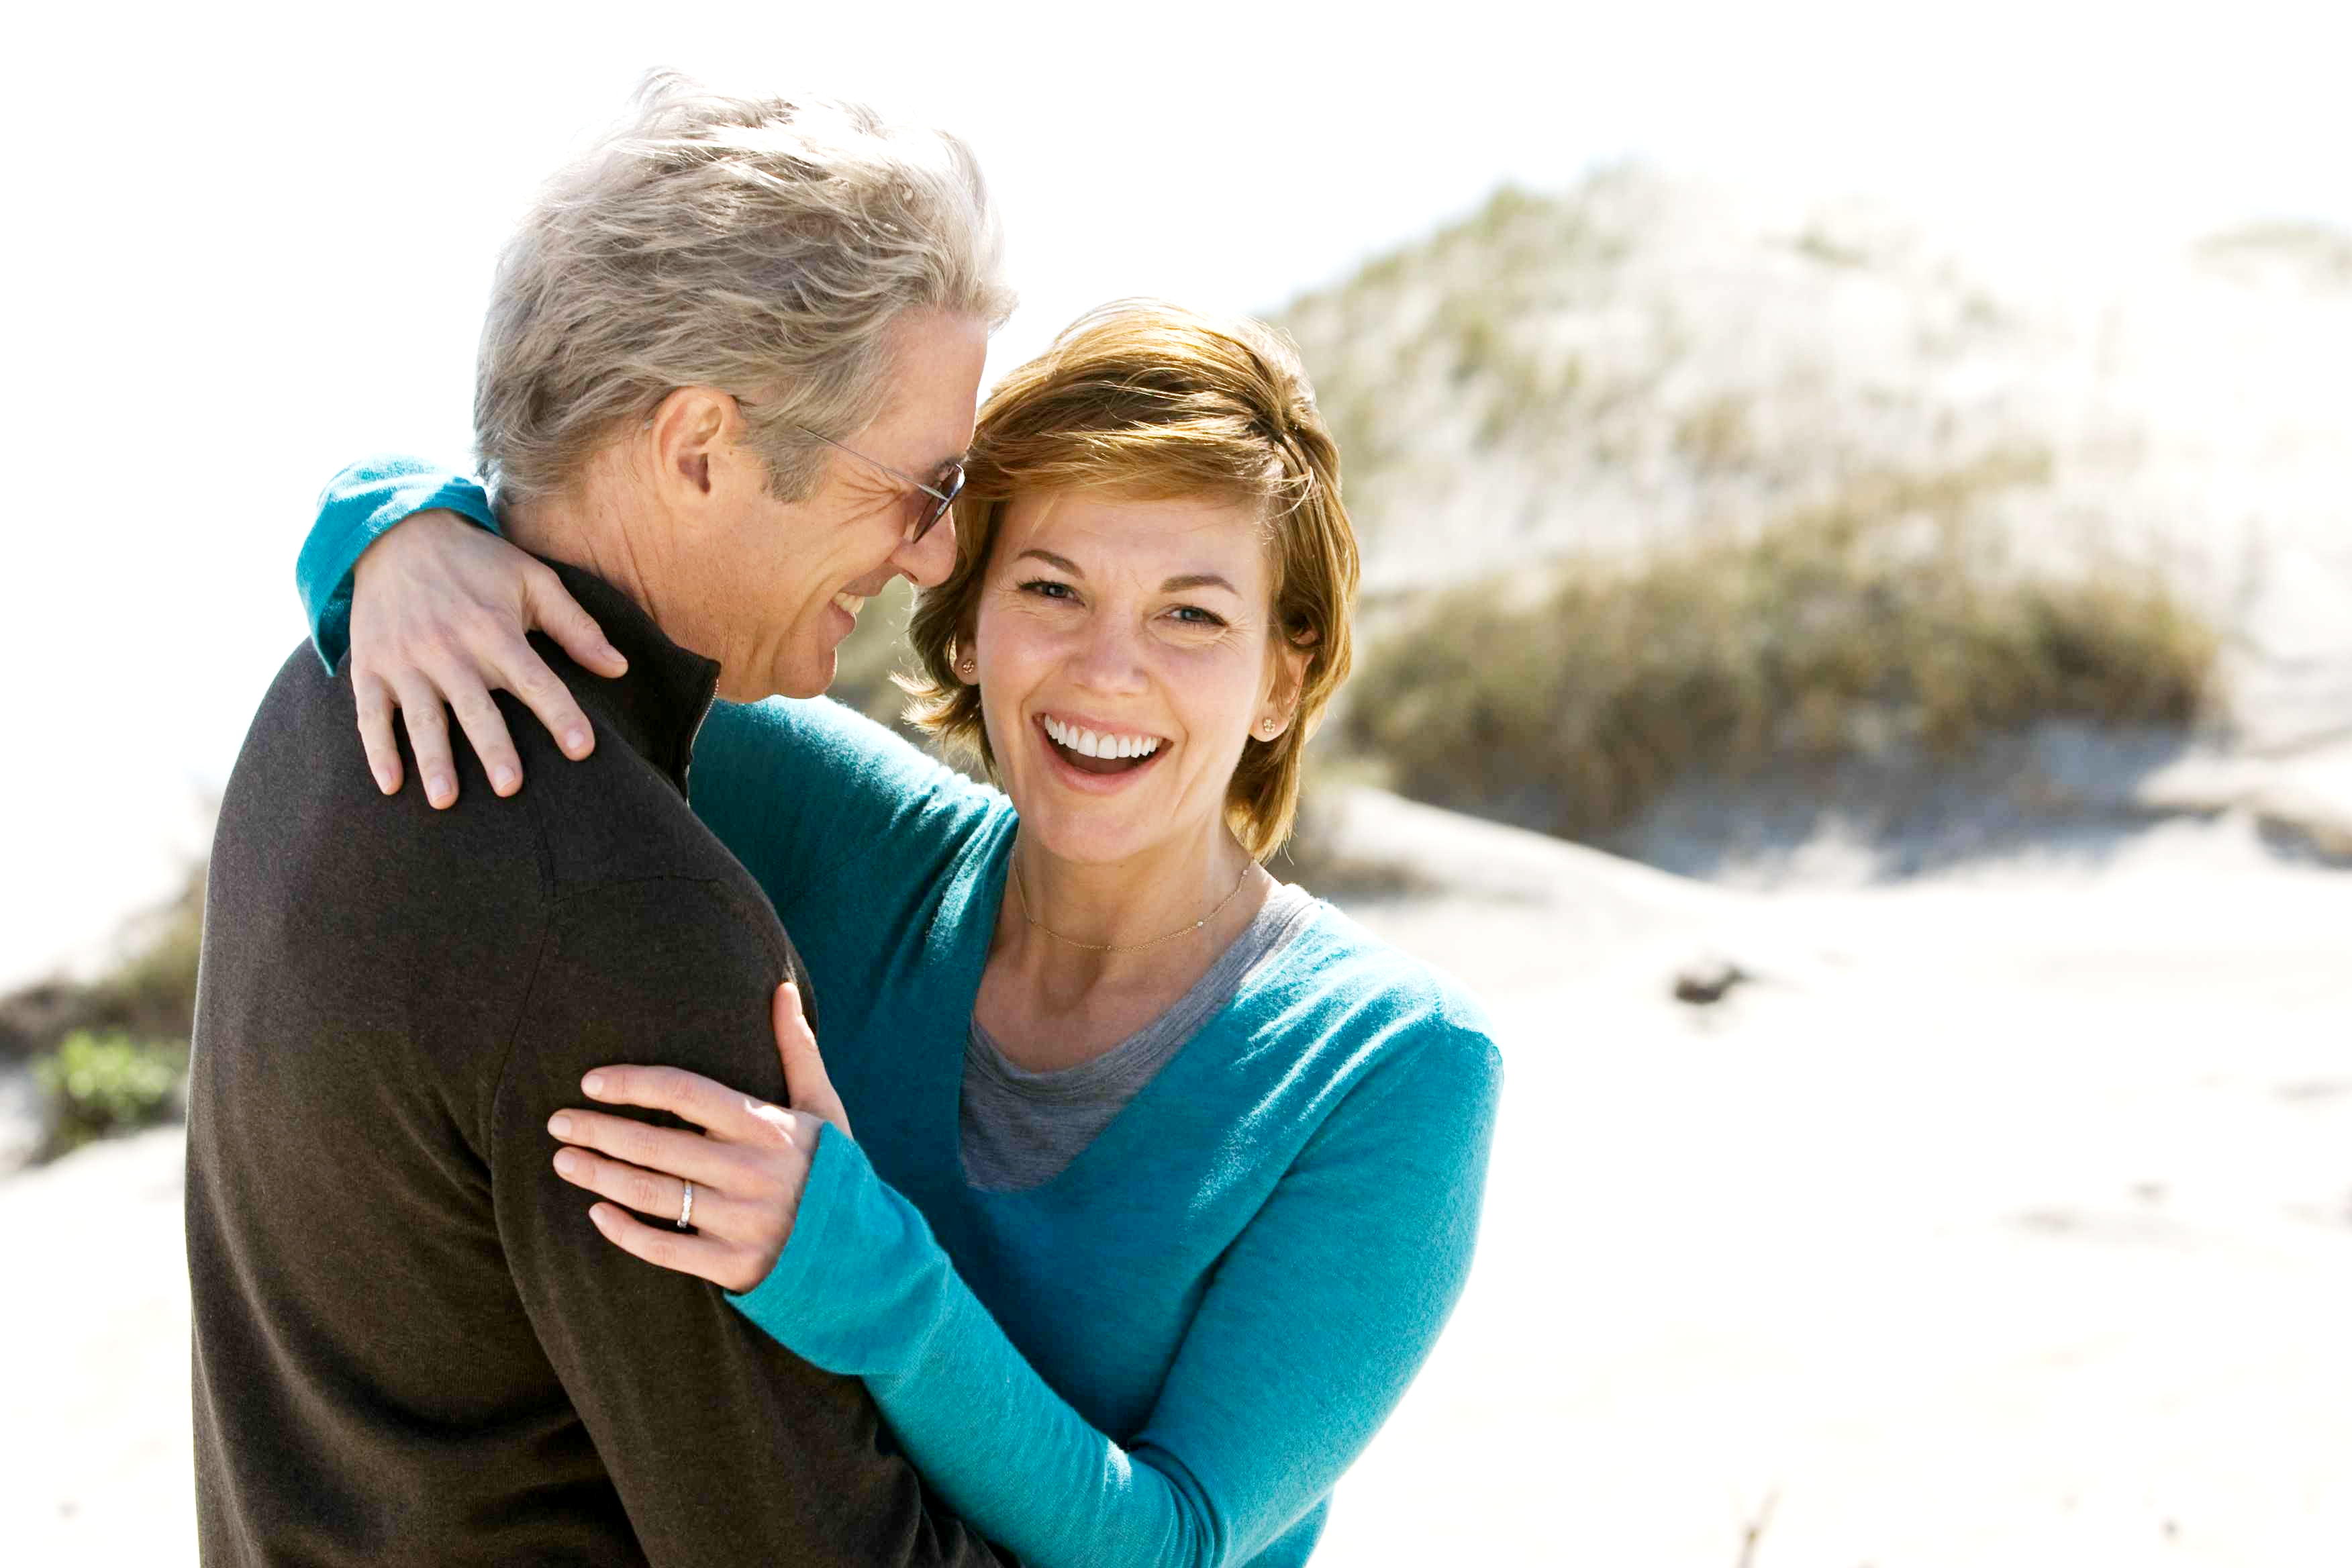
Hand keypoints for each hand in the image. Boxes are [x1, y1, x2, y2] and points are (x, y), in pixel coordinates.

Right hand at [350, 508, 628, 807]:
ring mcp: (404, 660)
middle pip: (474, 706)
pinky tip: (390, 786)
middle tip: (511, 787)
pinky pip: (370, 715)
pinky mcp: (370, 667)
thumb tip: (620, 669)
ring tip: (446, 799)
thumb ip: (576, 627)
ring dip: (432, 758)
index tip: (584, 749)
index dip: (559, 714)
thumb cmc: (478, 564)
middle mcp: (447, 647)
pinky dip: (377, 751)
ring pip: (420, 717)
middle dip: (492, 746)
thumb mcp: (533, 580)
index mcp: (493, 629)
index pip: (533, 679)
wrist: (396, 533)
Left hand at [547, 983, 851, 1293]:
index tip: (592, 1082)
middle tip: (558, 1123)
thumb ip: (796, 1048)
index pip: (685, 1092)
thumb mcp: (822, 1107)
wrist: (867, 1253)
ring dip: (599, 1175)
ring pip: (651, 1194)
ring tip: (563, 1161)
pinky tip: (598, 1212)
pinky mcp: (733, 1267)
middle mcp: (751, 1172)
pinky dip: (625, 1231)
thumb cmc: (834, 1170)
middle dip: (598, 1131)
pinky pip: (664, 1247)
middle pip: (654, 1144)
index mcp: (769, 1126)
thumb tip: (778, 987)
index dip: (633, 1083)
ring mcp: (741, 1222)